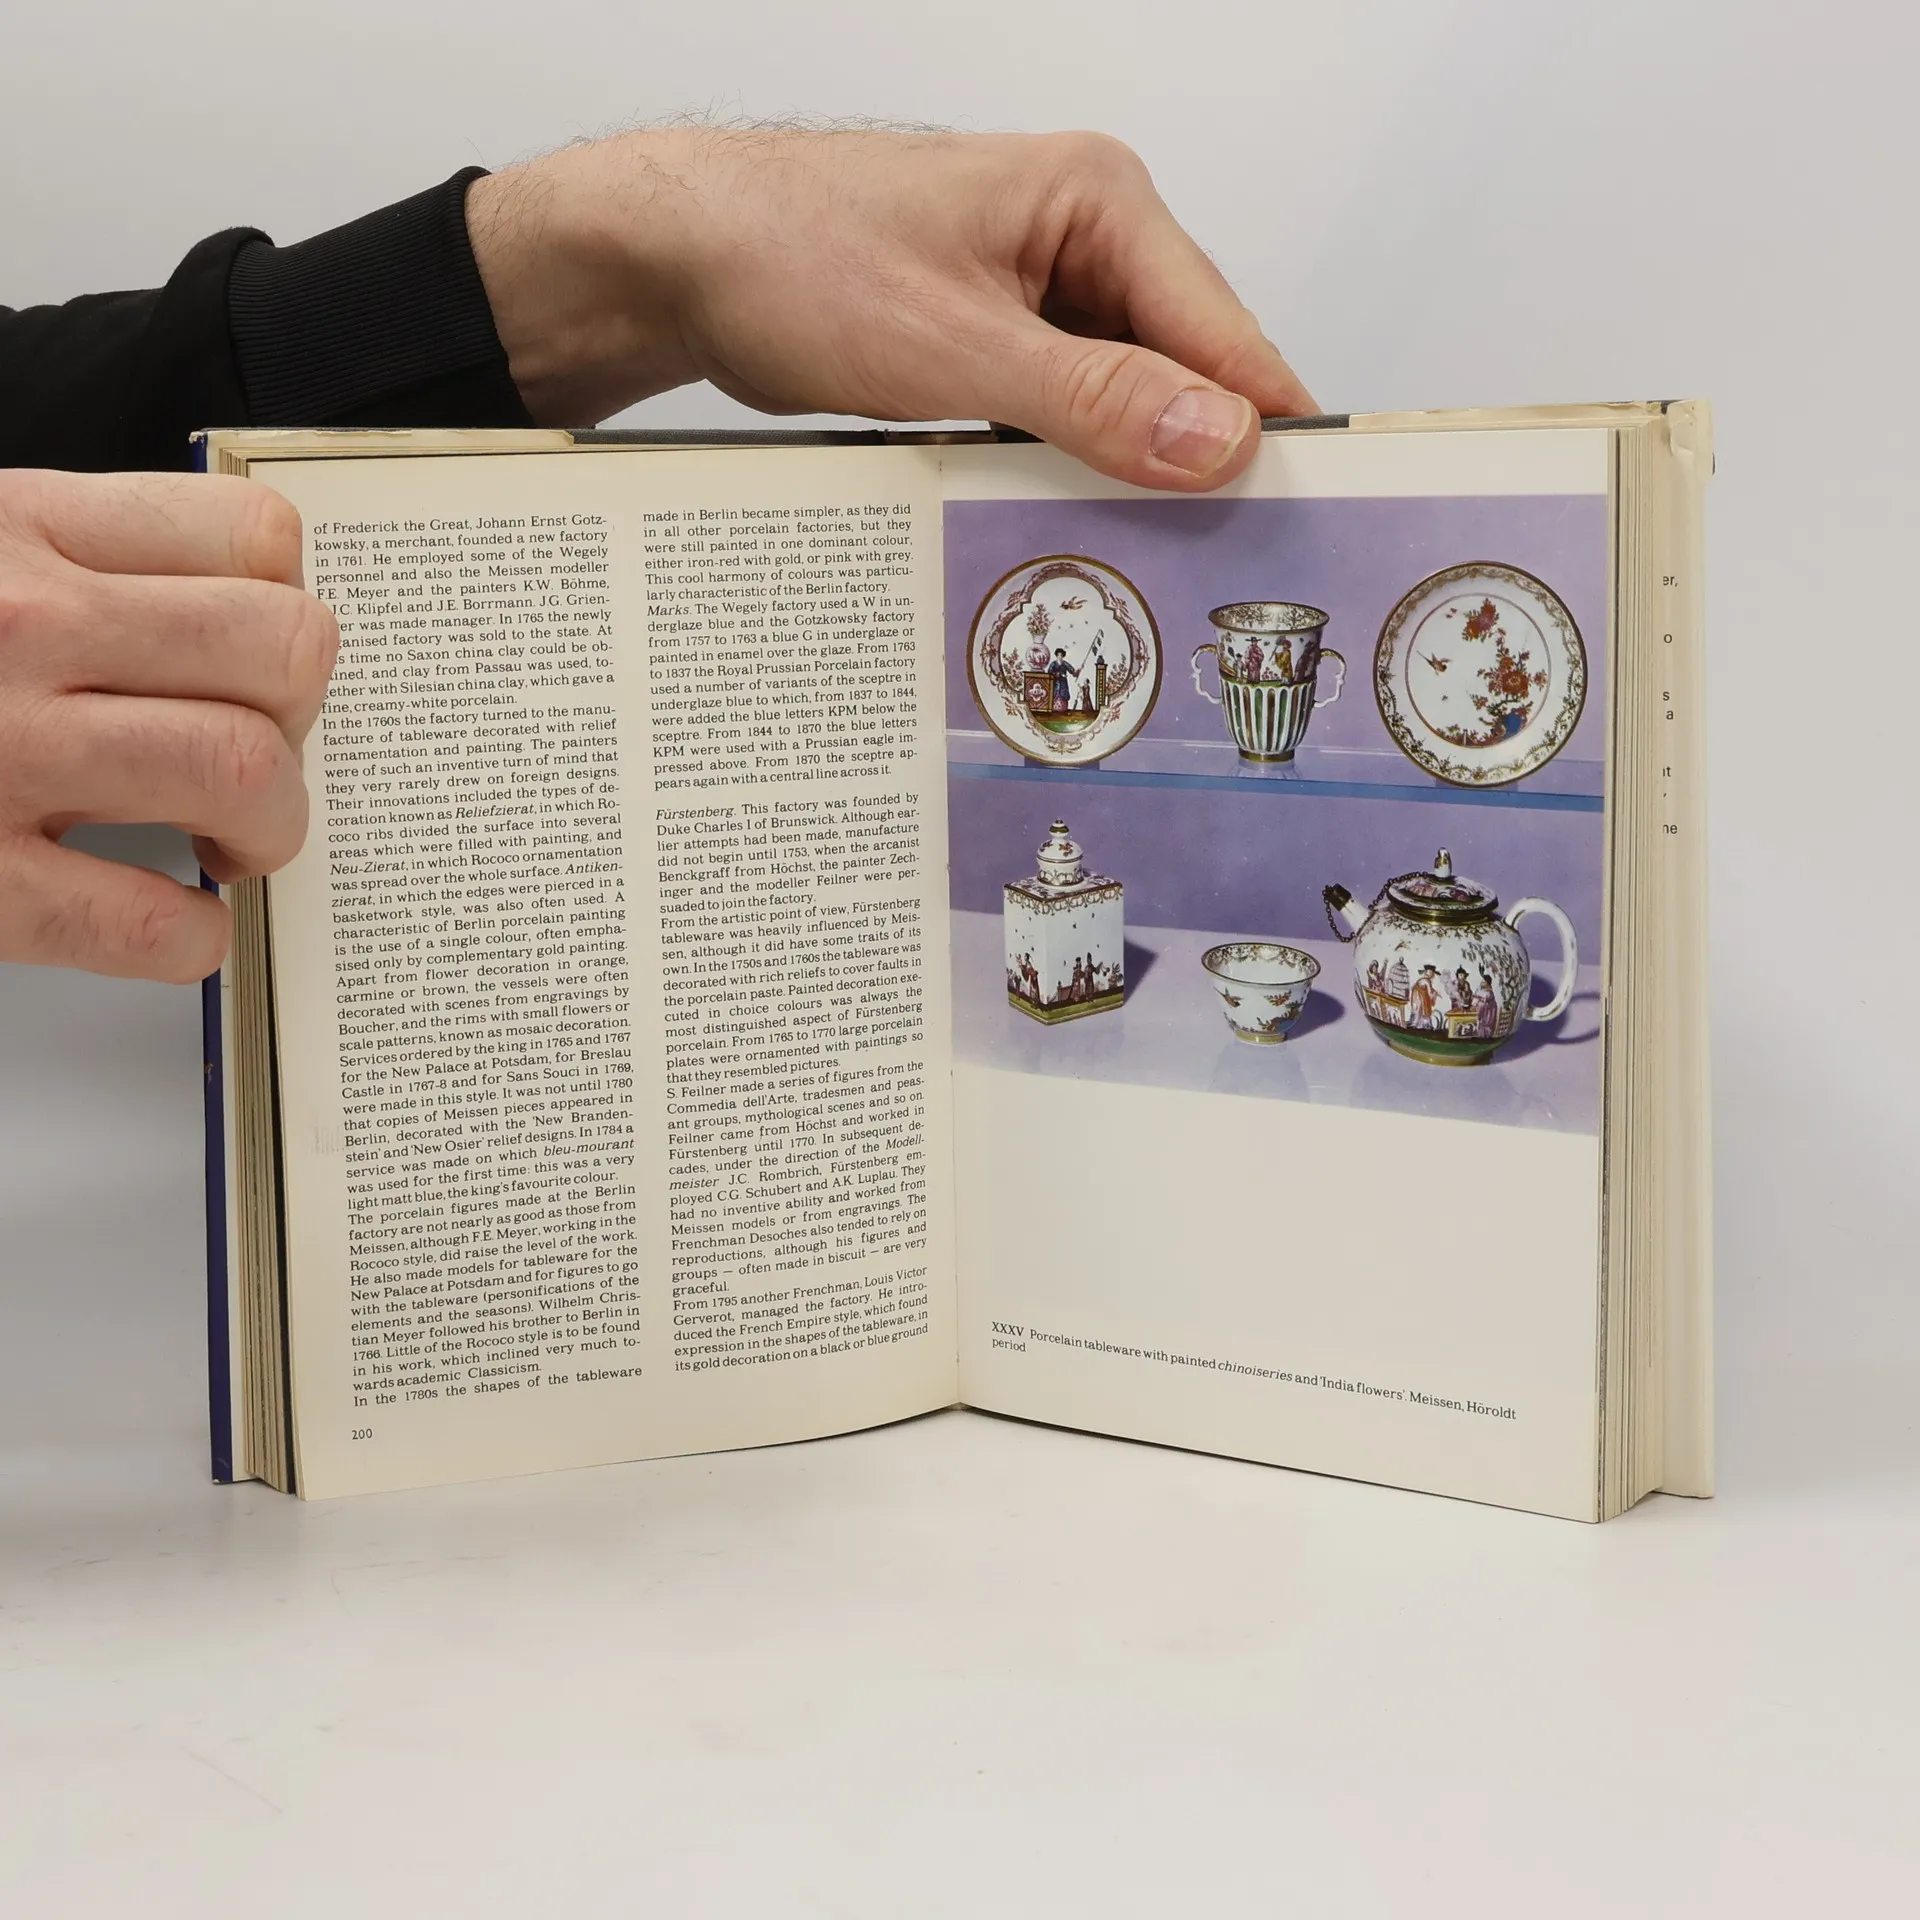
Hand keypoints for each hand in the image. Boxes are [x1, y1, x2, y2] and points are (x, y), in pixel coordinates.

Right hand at [0, 469, 336, 981]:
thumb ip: (73, 558)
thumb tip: (224, 604)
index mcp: (18, 533)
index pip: (252, 538)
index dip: (282, 608)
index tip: (257, 661)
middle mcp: (18, 629)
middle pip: (282, 652)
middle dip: (299, 720)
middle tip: (257, 756)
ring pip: (241, 771)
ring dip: (271, 825)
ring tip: (227, 843)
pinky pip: (147, 920)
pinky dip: (190, 938)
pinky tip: (169, 922)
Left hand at [467, 128, 1314, 490]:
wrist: (678, 259)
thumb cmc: (795, 257)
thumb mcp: (957, 347)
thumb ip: (1094, 399)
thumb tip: (1219, 440)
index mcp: (1097, 200)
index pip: (1222, 329)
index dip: (1262, 427)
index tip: (1301, 515)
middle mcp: (1080, 235)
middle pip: (1180, 368)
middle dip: (1194, 460)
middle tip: (1220, 566)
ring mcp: (1034, 288)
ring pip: (1118, 399)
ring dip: (1124, 472)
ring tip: (1153, 561)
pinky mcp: (992, 337)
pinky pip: (1058, 411)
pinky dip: (1064, 464)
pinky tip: (1068, 523)